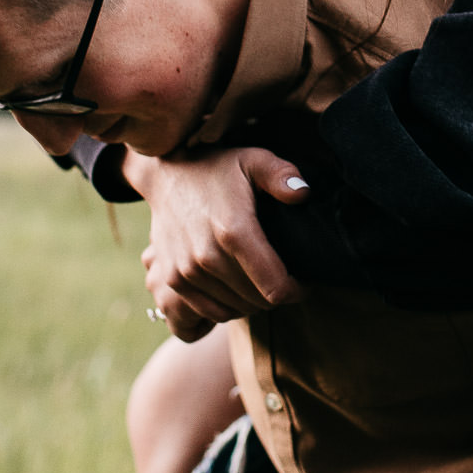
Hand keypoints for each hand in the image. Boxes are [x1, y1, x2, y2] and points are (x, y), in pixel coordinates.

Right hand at [125, 146, 310, 340]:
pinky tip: (237, 290)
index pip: (276, 287)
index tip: (303, 282)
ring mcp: (186, 272)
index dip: (297, 291)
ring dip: (253, 303)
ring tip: (261, 283)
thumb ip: (282, 174)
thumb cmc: (217, 169)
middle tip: (283, 279)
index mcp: (234, 232)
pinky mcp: (172, 280)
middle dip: (277, 295)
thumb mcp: (253, 160)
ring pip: (234, 310)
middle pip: (258, 301)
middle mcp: (207, 257)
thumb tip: (304, 193)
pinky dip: (227, 308)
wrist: (167, 177)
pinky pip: (209, 312)